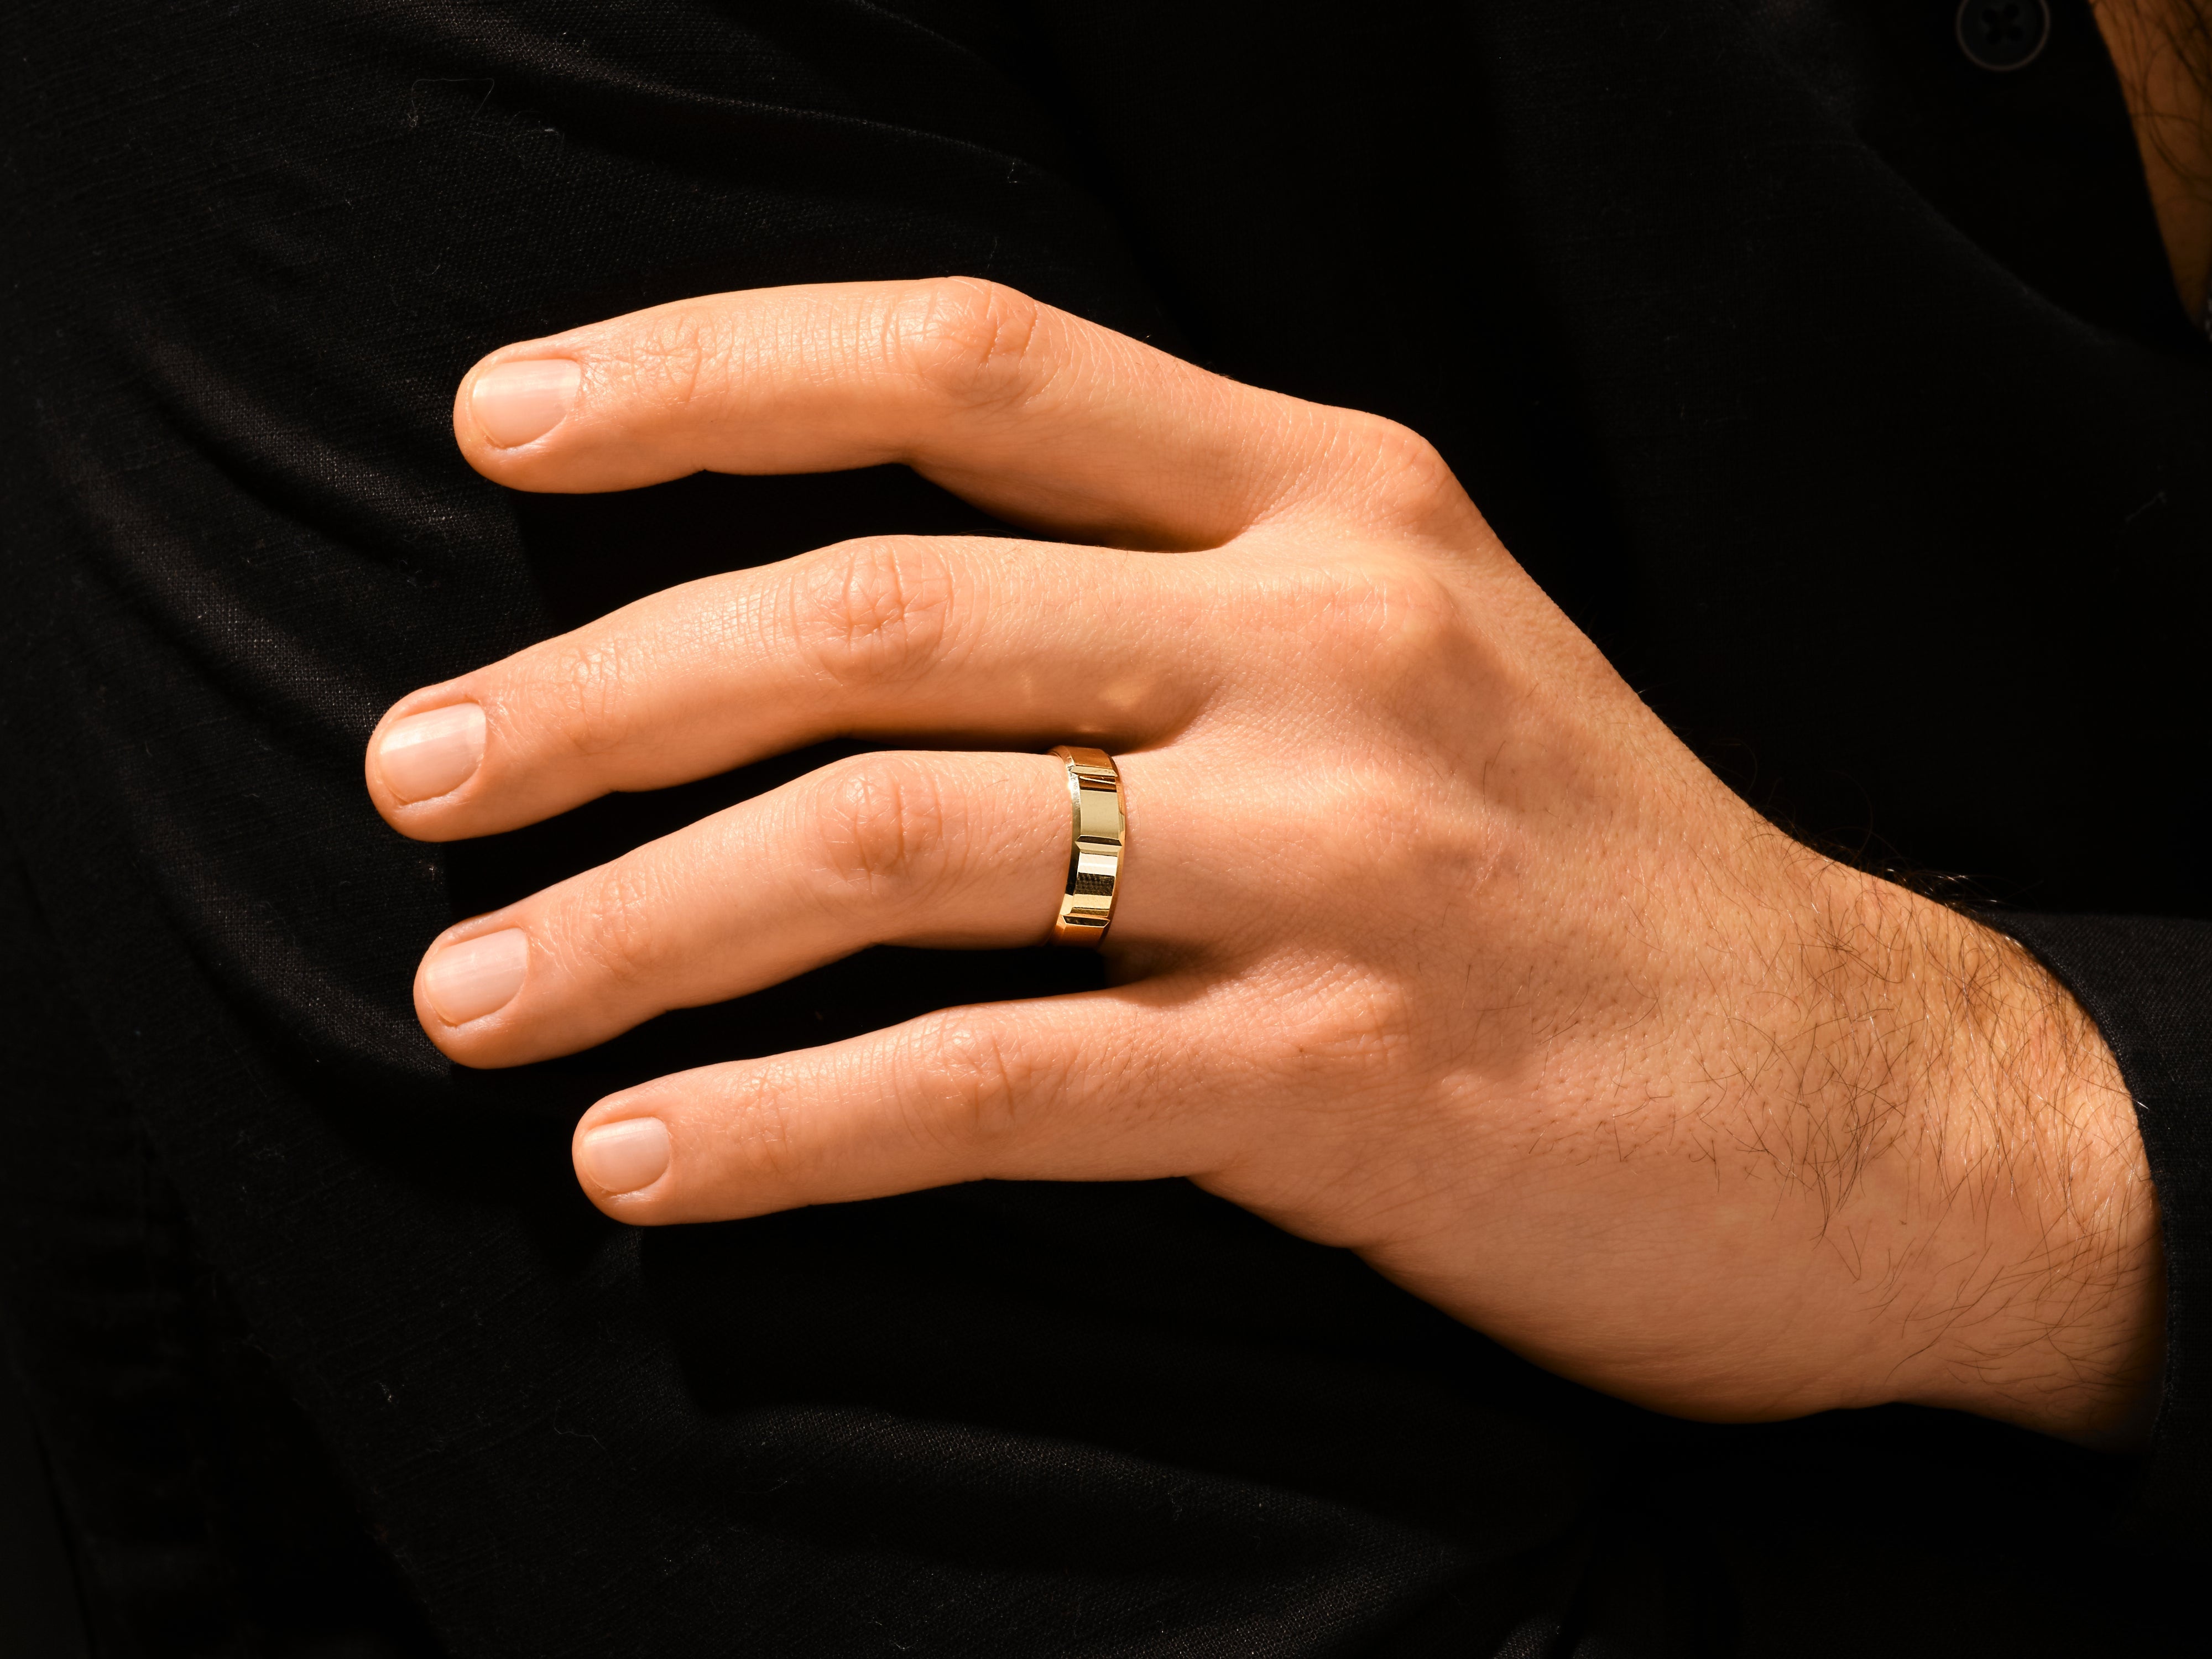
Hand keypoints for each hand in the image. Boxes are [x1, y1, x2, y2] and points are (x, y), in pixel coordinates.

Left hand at [367, 279, 2162, 1440]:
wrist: (1867, 1096)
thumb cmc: (1590, 866)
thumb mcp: (1409, 645)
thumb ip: (1166, 594)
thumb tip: (842, 632)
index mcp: (1338, 491)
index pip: (963, 359)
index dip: (705, 373)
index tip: (499, 425)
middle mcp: (1334, 633)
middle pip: (873, 614)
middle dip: (596, 693)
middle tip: (413, 776)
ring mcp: (1348, 852)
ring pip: (898, 847)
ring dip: (637, 923)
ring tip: (472, 996)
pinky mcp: (1351, 1074)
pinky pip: (994, 1088)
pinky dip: (787, 1125)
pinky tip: (645, 1162)